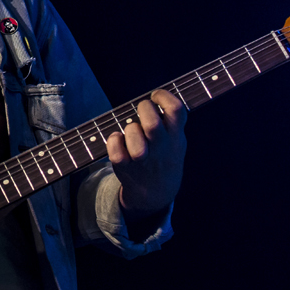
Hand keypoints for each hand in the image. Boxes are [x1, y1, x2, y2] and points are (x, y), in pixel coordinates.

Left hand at [106, 88, 186, 220]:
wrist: (156, 194)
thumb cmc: (163, 157)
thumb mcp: (176, 141)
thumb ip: (170, 121)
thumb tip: (157, 95)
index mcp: (176, 138)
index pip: (176, 110)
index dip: (164, 97)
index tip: (155, 97)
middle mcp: (161, 148)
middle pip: (152, 122)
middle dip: (143, 109)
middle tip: (141, 112)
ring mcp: (143, 158)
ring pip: (133, 134)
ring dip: (130, 128)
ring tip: (132, 132)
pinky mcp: (125, 166)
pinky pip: (115, 147)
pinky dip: (113, 140)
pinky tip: (118, 141)